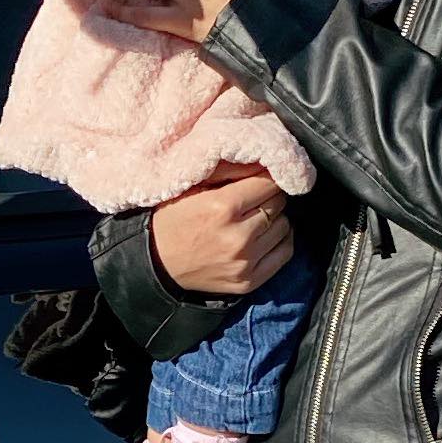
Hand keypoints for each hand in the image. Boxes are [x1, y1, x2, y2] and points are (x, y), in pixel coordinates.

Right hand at [150, 164, 292, 296]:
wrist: (156, 263)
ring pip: (284, 226)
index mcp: (222, 207)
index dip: (266, 178)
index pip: (269, 184)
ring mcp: (245, 262)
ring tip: (256, 218)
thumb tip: (262, 162)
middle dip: (269, 197)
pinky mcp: (249, 281)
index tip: (259, 180)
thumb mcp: (192, 186)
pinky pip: (285, 253)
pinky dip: (281, 240)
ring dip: (275, 218)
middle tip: (254, 199)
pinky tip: (265, 235)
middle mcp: (238, 236)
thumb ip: (228, 171)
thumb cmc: (173, 220)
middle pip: (278, 204)